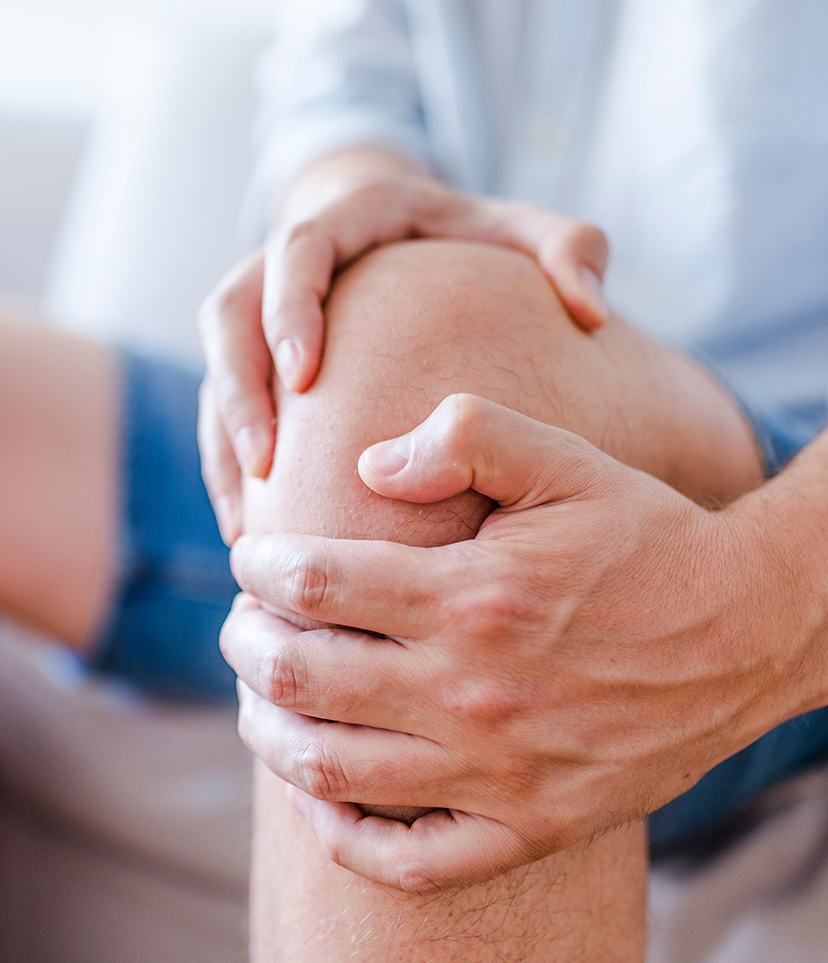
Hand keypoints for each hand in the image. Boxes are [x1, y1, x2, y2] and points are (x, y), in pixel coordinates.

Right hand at [197, 174, 608, 542]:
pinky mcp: (256, 356)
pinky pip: (223, 408)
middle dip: (239, 387)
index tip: (306, 374)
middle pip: (229, 313)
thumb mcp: (521, 230)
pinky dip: (229, 464)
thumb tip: (591, 308)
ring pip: (218, 370)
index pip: (298, 249)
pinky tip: (250, 523)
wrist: (407, 230)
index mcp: (346, 220)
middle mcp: (287, 261)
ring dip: (224, 441)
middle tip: (268, 459)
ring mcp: (263, 310)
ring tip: (247, 517)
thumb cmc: (469, 237)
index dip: (290, 309)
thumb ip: (567, 250)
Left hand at [222, 395, 816, 891]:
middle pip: (304, 677)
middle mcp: (475, 692)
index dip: (262, 565)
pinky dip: (347, 838)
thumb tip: (367, 467)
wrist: (744, 630)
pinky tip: (323, 801)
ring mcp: (501, 772)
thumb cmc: (646, 539)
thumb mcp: (566, 461)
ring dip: (270, 731)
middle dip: (245, 645)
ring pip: (333, 770)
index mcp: (474, 597)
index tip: (251, 556)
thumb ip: (463, 437)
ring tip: (257, 698)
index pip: (317, 584)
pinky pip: (412, 861)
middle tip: (240, 623)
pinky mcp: (533, 825)